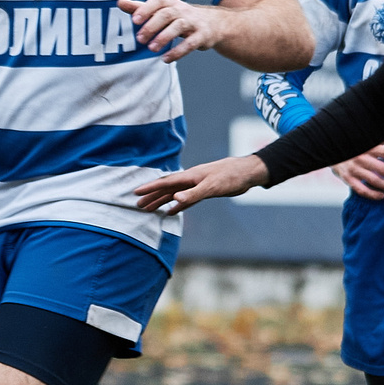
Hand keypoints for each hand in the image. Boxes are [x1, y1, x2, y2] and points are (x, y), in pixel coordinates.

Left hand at [121, 0, 234, 62]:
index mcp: (172, 4)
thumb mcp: (163, 11)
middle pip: (167, 14)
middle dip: (152, 26)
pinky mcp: (202, 36)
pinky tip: (166, 59)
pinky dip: (178, 51)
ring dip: (164, 38)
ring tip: (151, 49)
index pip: (158, 1)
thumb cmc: (181, 17)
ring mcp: (193, 23)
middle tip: (139, 39)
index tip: (134, 20)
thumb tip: (119, 2)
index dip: (147, 9)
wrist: (214, 24)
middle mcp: (183, 11)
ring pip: (178, 27)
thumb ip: (142, 8)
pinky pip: (190, 43)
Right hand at [133, 154, 269, 215]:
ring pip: (174, 194)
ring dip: (162, 201)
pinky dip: (177, 206)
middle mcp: (190, 180)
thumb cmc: (231, 177)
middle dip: (152, 197)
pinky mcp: (204, 191)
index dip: (150, 188)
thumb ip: (193, 194)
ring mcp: (196, 185)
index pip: (165, 183)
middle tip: (138, 205)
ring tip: (149, 209)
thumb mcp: (212, 187)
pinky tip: (171, 211)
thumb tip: (174, 199)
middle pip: (166, 189)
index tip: (136, 193)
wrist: (247, 172)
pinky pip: (185, 200)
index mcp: (189, 177)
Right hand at [331, 139, 383, 200]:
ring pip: (373, 180)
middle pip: (383, 168)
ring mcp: (354, 169)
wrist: (329, 147)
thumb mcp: (371, 137)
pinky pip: (360, 189)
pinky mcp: (347, 178)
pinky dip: (372, 194)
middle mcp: (361, 157)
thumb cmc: (356, 142)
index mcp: (368, 146)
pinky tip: (382, 196)